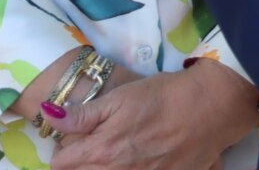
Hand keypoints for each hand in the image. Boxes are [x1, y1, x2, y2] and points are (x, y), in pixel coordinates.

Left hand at [51, 67, 258, 169]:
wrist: (211, 107)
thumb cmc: (163, 96)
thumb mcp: (120, 96)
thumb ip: (82, 113)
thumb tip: (48, 115)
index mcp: (101, 152)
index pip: (60, 163)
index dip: (64, 147)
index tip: (77, 135)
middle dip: (81, 161)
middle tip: (97, 141)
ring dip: (103, 167)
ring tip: (118, 150)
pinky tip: (139, 158)